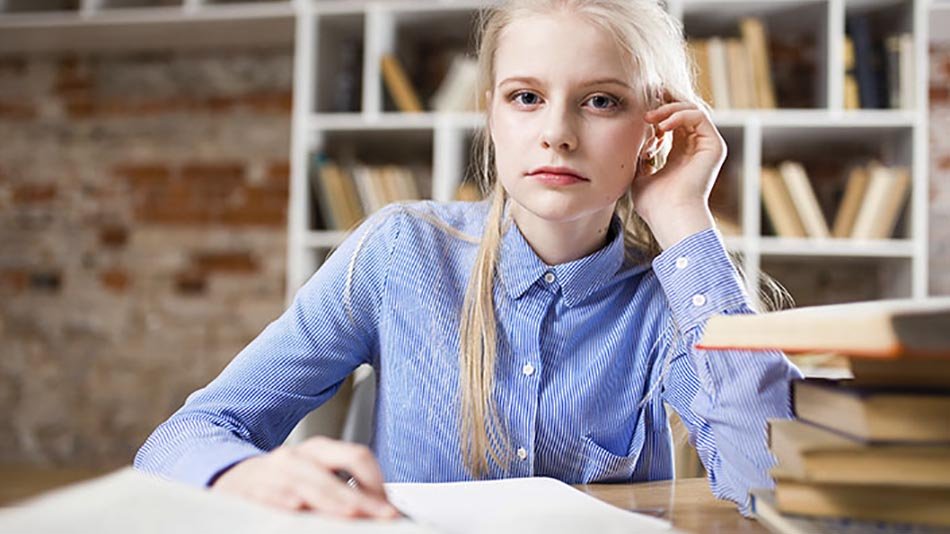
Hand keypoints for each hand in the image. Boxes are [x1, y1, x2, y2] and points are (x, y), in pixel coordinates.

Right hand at [211, 436, 400, 519]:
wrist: (228, 475)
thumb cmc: (279, 480)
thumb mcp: (313, 476)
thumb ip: (343, 488)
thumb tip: (379, 506)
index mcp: (317, 451)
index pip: (356, 457)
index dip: (376, 481)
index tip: (390, 506)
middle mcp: (296, 457)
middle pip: (334, 475)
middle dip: (361, 499)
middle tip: (382, 516)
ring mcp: (272, 473)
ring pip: (306, 485)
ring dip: (331, 500)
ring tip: (351, 512)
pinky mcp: (250, 490)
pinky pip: (270, 495)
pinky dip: (285, 501)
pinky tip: (297, 508)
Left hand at [632, 100, 724, 248]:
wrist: (670, 216)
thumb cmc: (654, 204)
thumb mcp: (639, 176)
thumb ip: (640, 158)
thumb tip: (636, 144)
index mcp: (679, 154)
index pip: (671, 122)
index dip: (656, 111)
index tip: (637, 110)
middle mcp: (696, 148)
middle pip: (683, 111)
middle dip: (664, 101)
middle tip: (645, 98)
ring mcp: (706, 146)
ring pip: (691, 109)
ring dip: (668, 108)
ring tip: (649, 117)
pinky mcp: (714, 146)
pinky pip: (699, 116)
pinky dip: (679, 115)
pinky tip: (662, 125)